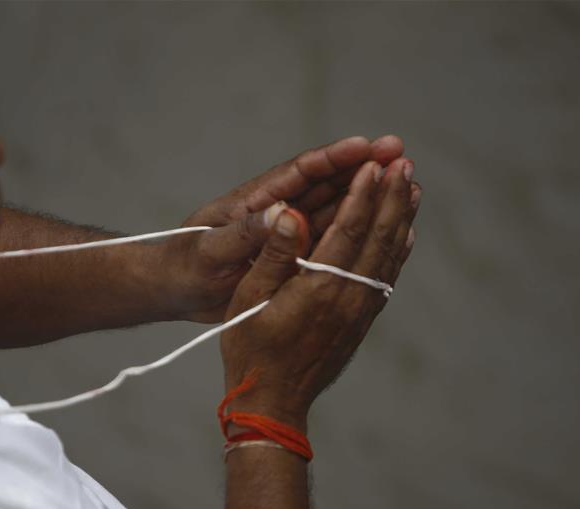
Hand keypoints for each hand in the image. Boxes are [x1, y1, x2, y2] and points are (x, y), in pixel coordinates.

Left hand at [160, 135, 404, 322]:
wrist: (173, 290)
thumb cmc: (184, 265)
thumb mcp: (210, 250)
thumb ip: (246, 233)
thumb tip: (284, 214)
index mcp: (256, 200)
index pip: (302, 172)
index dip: (336, 158)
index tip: (369, 146)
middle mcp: (276, 209)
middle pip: (327, 184)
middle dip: (363, 168)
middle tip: (402, 155)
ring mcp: (286, 231)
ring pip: (334, 209)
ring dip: (366, 197)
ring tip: (405, 186)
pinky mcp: (290, 255)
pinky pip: (329, 239)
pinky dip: (355, 230)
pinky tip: (384, 228)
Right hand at [219, 157, 420, 428]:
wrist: (273, 400)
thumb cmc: (251, 347)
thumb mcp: (248, 298)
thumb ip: (273, 253)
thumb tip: (290, 213)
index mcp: (319, 286)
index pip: (348, 228)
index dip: (362, 194)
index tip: (374, 164)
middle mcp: (348, 297)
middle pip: (379, 237)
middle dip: (391, 197)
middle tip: (403, 163)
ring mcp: (359, 310)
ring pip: (389, 255)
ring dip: (401, 219)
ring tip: (411, 187)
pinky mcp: (362, 321)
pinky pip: (387, 277)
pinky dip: (399, 250)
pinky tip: (405, 233)